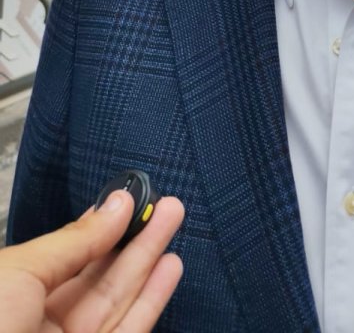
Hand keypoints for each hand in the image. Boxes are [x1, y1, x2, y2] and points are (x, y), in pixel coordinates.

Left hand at [0, 189, 183, 332]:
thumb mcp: (20, 272)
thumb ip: (74, 241)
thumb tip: (116, 206)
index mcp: (12, 299)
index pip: (66, 258)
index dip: (99, 227)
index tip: (129, 198)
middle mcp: (40, 327)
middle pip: (97, 278)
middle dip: (132, 239)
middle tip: (164, 203)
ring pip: (116, 302)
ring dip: (148, 261)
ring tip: (173, 219)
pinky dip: (150, 301)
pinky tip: (169, 267)